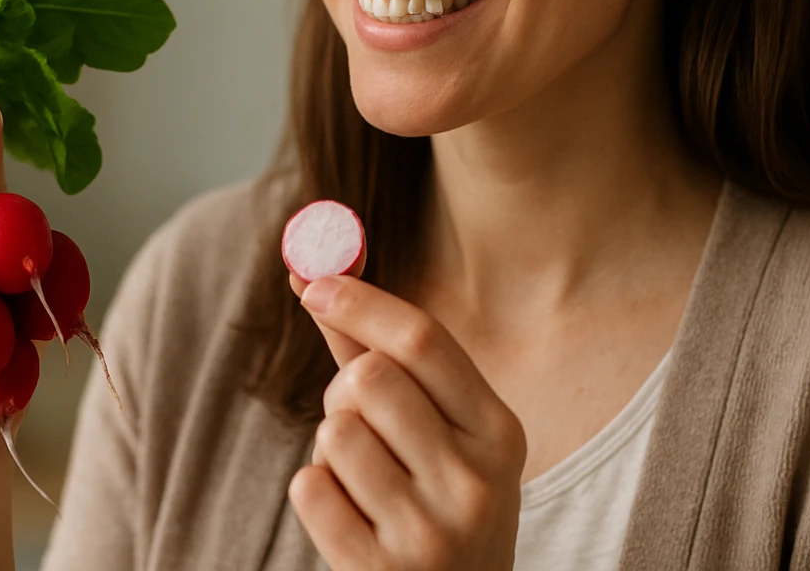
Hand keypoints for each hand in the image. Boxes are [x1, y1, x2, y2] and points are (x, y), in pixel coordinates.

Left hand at [286, 272, 525, 570]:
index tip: (316, 283)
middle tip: (357, 417)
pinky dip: (316, 490)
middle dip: (346, 388)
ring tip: (364, 476)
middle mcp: (474, 482)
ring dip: (332, 445)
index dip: (362, 302)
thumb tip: (316, 276)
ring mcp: (430, 532)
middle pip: (371, 378)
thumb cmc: (440, 500)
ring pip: (336, 432)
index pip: (423, 340)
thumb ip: (384, 356)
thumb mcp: (442, 432)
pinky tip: (349, 513)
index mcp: (499, 432)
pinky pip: (309, 488)